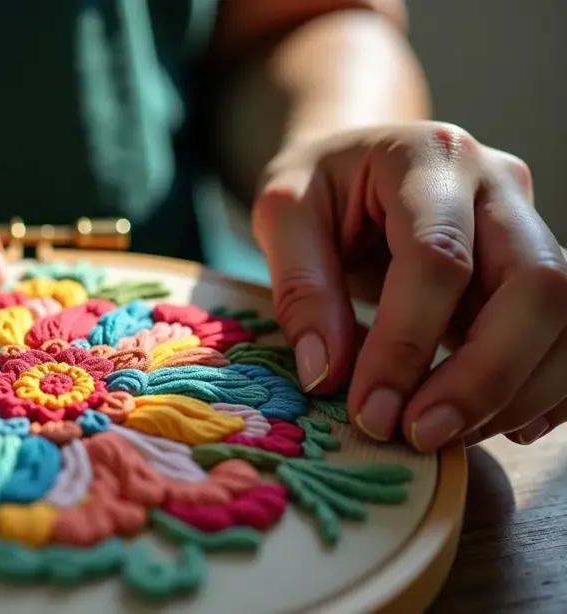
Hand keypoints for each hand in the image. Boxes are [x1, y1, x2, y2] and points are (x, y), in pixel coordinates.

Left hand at [253, 121, 566, 450]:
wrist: (358, 157)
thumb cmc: (319, 184)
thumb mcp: (282, 211)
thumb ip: (300, 286)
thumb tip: (326, 374)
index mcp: (429, 158)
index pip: (439, 259)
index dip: (408, 345)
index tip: (370, 411)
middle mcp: (499, 185)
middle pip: (536, 285)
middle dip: (484, 377)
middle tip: (420, 434)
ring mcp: (530, 224)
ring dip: (517, 392)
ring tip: (444, 435)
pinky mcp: (539, 268)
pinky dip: (545, 389)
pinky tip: (502, 425)